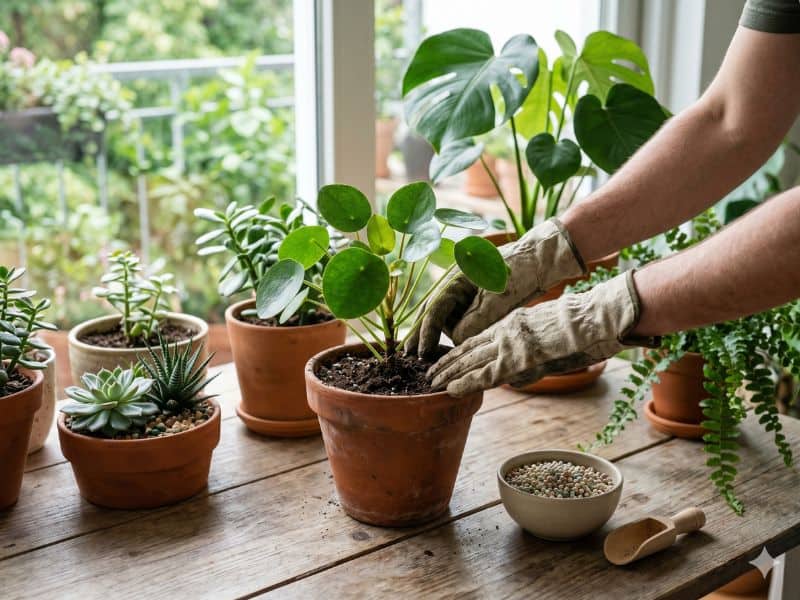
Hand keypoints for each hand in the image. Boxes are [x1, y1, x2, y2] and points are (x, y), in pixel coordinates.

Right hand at [405, 218, 586, 357]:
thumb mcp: (498, 299)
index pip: (434, 308)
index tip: (420, 352)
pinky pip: (462, 319)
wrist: (541, 258)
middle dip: (423, 335)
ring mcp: (465, 291)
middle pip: (434, 313)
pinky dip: (458, 332)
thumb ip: (476, 320)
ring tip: (432, 356)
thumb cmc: (520, 271)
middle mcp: (455, 284)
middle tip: (411, 357)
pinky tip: (455, 348)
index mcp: (456, 278)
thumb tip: (458, 341)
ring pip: (448, 318)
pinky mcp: (476, 299)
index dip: (425, 332)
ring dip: (442, 335)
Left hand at [428, 271, 656, 396]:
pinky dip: (465, 382)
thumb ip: (527, 344)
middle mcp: (504, 332)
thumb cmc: (575, 324)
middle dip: (447, 363)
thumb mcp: (544, 328)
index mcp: (511, 324)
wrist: (588, 319)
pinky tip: (450, 389)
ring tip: (430, 382)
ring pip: (469, 360)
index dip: (458, 351)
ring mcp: (509, 344)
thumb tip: (519, 365)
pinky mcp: (516, 357)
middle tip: (428, 374)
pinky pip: (484, 373)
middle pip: (467, 349)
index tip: (443, 360)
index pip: (477, 339)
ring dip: (448, 373)